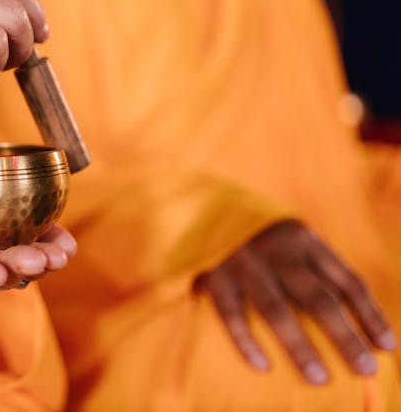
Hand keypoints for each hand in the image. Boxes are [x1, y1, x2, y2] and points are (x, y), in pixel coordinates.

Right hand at [194, 219, 395, 384]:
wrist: (199, 204)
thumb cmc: (255, 231)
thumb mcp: (290, 235)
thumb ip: (314, 263)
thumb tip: (350, 312)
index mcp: (304, 241)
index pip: (347, 280)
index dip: (369, 314)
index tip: (386, 347)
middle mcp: (277, 251)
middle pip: (318, 298)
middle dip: (345, 337)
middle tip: (365, 369)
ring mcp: (244, 263)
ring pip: (276, 310)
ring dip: (299, 346)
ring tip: (319, 378)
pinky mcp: (213, 274)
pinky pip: (231, 313)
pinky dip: (246, 340)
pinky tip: (261, 366)